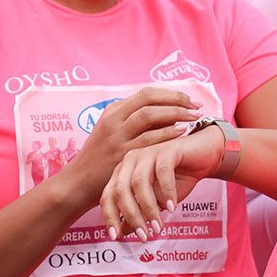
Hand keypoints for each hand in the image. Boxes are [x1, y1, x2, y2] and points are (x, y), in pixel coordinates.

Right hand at [57, 87, 201, 207]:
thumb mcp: (112, 131)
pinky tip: (182, 132)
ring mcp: (117, 137)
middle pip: (149, 100)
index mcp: (112, 111)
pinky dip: (167, 132)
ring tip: (194, 117)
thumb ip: (133, 120)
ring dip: (176, 113)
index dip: (171, 94)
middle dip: (176, 100)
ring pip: (149, 115)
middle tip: (197, 106)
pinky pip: (149, 139)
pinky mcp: (122, 154)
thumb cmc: (101, 157)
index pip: (146, 93)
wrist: (79, 182)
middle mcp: (114, 120)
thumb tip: (168, 112)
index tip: (189, 100)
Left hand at [99, 125, 225, 238]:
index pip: (108, 195)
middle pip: (120, 190)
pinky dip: (167, 192)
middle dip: (131, 216)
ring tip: (158, 226)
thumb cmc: (181, 177)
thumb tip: (123, 232)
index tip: (117, 236)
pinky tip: (172, 207)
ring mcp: (147, 153)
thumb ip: (140, 213)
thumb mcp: (157, 201)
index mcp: (123, 172)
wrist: (206, 156)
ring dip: (149, 208)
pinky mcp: (167, 149)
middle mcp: (131, 161)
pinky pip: (162, 172)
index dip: (110, 217)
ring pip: (139, 183)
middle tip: (143, 235)